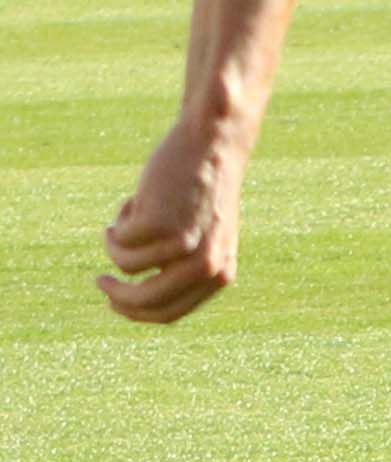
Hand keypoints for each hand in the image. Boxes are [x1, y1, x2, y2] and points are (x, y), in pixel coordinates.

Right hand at [99, 118, 243, 324]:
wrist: (212, 147)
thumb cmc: (202, 193)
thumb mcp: (202, 239)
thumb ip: (180, 269)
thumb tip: (136, 300)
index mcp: (219, 274)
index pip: (169, 313)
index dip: (136, 313)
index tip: (114, 303)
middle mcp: (206, 265)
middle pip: (144, 301)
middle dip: (116, 295)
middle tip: (100, 280)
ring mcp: (184, 245)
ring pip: (126, 266)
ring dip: (118, 243)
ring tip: (131, 217)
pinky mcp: (159, 224)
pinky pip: (119, 240)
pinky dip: (119, 222)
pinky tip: (136, 200)